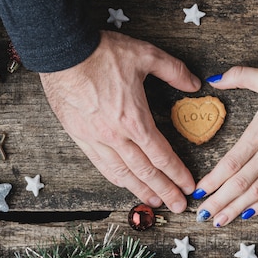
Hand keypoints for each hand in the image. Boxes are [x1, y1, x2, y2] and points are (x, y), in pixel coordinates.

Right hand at [39, 30, 200, 212]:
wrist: (62, 51)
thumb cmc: (101, 52)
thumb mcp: (146, 55)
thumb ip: (174, 70)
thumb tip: (195, 83)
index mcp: (134, 119)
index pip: (161, 155)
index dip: (177, 173)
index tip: (188, 186)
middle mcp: (115, 135)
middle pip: (144, 171)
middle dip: (164, 191)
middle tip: (178, 206)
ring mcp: (95, 138)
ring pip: (121, 173)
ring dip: (140, 190)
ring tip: (153, 202)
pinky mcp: (78, 136)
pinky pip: (100, 164)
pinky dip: (116, 177)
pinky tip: (124, 183)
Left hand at [193, 66, 257, 225]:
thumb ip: (238, 76)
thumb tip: (213, 79)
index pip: (231, 162)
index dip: (213, 180)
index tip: (198, 192)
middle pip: (240, 182)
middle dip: (219, 200)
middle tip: (202, 215)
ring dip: (236, 207)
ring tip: (220, 220)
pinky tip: (249, 214)